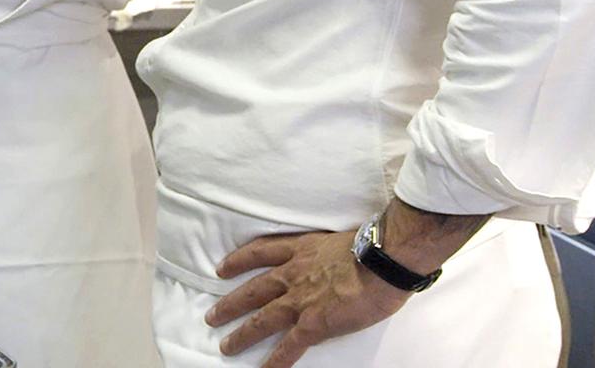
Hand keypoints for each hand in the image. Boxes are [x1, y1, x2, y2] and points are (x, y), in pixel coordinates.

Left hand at [207, 231, 410, 367]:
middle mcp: (293, 275)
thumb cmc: (371, 246)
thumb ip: (324, 253)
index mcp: (300, 251)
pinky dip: (275, 361)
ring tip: (225, 346)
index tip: (222, 269)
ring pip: (263, 319)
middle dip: (230, 304)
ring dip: (243, 335)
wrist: (382, 260)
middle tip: (211, 315)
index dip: (238, 261)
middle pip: (253, 291)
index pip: (260, 253)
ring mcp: (300, 300)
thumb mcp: (336, 239)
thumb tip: (330, 261)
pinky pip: (290, 346)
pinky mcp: (314, 324)